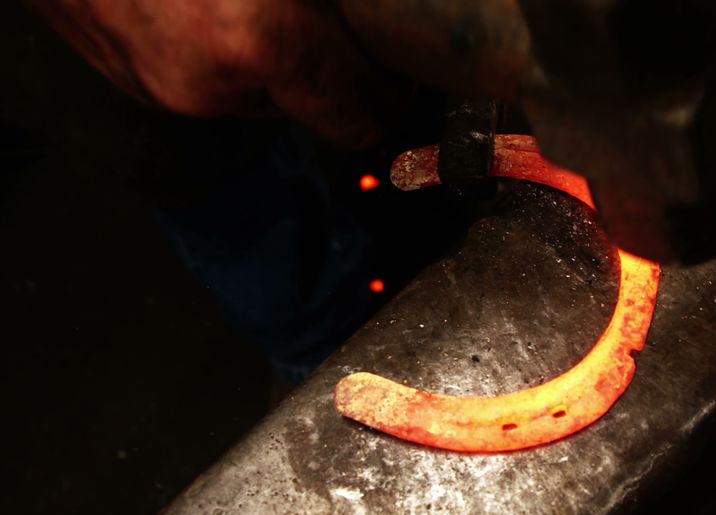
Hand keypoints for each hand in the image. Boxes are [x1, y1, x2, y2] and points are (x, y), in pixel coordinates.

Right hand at [27, 0, 409, 145]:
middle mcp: (212, 85)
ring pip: (255, 93)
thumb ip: (330, 1)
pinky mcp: (129, 81)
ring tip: (260, 1)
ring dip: (271, 57)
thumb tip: (380, 15)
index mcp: (259, 43)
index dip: (388, 97)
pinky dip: (221, 47)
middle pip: (309, 106)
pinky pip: (204, 78)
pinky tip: (212, 2)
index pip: (359, 116)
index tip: (400, 79)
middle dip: (327, 67)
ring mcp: (163, 88)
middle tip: (328, 21)